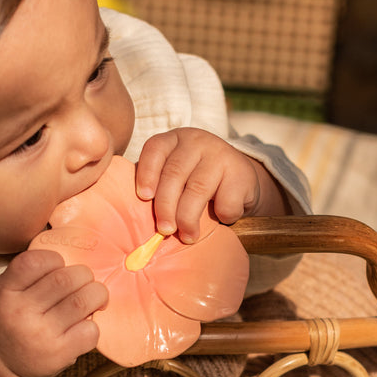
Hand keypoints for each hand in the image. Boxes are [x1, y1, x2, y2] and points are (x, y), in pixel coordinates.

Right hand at [0, 249, 107, 376]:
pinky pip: (91, 330)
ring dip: (96, 295)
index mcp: (5, 292)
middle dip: (83, 275)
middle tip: (82, 282)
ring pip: (84, 300)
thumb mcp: (0, 291)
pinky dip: (93, 323)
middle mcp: (21, 313)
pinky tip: (83, 325)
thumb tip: (71, 261)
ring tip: (92, 298)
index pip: (36, 262)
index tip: (57, 268)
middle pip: (67, 278)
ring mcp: (41, 335)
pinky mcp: (59, 354)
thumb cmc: (5, 320)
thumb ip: (26, 274)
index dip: (54, 259)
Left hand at [136, 128, 286, 241]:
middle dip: (166, 206)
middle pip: (174, 174)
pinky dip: (221, 216)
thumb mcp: (176, 177)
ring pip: (198, 188)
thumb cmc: (196, 183)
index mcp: (174, 140)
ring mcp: (220, 153)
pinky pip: (226, 201)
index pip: (155, 149)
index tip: (143, 197)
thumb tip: (135, 220)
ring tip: (187, 236)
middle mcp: (196, 141)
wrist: (241, 180)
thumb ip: (158, 188)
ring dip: (188, 217)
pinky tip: (221, 219)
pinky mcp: (241, 172)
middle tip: (164, 230)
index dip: (146, 173)